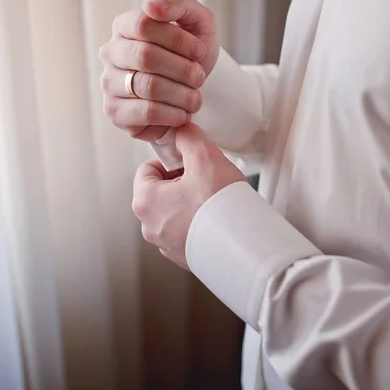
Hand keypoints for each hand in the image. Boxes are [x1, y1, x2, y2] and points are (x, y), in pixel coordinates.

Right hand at [99, 0, 219, 141]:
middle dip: (183, 69)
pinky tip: (183, 114)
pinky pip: (146, 112)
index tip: (200, 51)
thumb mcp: (196, 20)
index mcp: (124, 25)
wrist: (194, 91)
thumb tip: (151, 6)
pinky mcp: (114, 112)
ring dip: (183, 94)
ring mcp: (108, 83)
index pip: (144, 25)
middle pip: (146, 56)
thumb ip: (176, 1)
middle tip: (200, 78)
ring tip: (195, 98)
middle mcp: (110, 53)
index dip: (178, 40)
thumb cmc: (192, 53)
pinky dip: (174, 114)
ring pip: (148, 86)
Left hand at [132, 124, 245, 268]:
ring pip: (174, 213)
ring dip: (190, 204)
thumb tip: (183, 132)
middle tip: (205, 180)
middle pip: (161, 192)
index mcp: (145, 202)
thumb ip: (188, 138)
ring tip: (214, 200)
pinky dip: (199, 224)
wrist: (245, 247)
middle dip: (182, 183)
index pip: (148, 169)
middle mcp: (150, 227)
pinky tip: (218, 219)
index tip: (190, 164)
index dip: (171, 162)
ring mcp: (167, 246)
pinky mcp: (185, 257)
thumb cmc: (220, 207)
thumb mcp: (204, 156)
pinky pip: (187, 232)